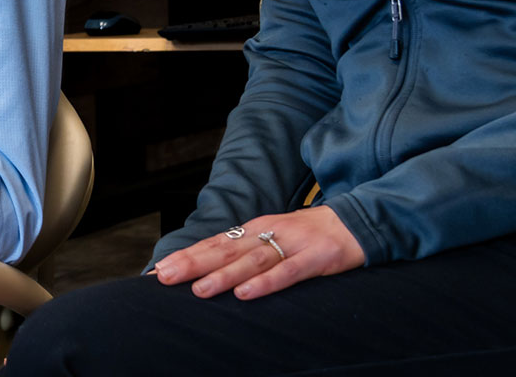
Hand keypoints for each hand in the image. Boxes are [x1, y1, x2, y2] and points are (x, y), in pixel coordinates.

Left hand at [152, 205, 364, 300]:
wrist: (356, 222)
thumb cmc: (308, 235)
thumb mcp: (273, 238)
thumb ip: (244, 252)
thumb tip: (209, 269)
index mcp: (254, 229)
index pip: (214, 242)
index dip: (186, 255)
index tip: (159, 269)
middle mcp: (267, 233)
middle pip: (225, 249)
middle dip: (193, 263)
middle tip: (165, 277)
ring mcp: (292, 244)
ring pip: (252, 261)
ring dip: (224, 276)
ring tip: (199, 290)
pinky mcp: (316, 258)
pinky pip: (288, 272)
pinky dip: (266, 283)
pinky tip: (246, 293)